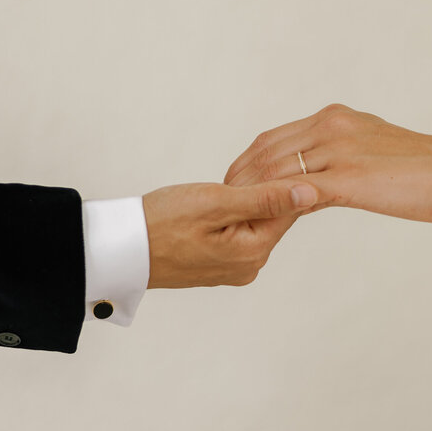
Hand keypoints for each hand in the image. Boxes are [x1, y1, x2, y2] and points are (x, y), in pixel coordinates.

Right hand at [142, 180, 317, 287]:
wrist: (120, 250)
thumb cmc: (160, 223)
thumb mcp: (215, 202)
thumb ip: (265, 198)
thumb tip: (311, 192)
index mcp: (254, 251)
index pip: (290, 206)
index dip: (279, 179)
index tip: (261, 163)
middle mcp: (250, 265)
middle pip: (273, 215)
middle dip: (258, 191)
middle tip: (226, 180)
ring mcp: (233, 268)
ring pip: (254, 222)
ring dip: (241, 202)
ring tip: (212, 193)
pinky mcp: (218, 265)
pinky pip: (236, 233)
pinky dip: (228, 215)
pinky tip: (207, 208)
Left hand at [224, 104, 431, 223]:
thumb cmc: (424, 169)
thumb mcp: (371, 152)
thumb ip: (338, 161)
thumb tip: (312, 182)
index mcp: (333, 118)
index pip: (272, 139)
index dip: (246, 163)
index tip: (231, 185)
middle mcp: (331, 126)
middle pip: (264, 153)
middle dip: (238, 180)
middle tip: (221, 205)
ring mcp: (339, 149)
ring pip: (275, 171)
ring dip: (250, 196)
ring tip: (235, 219)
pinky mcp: (349, 177)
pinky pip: (300, 191)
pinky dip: (277, 205)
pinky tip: (265, 224)